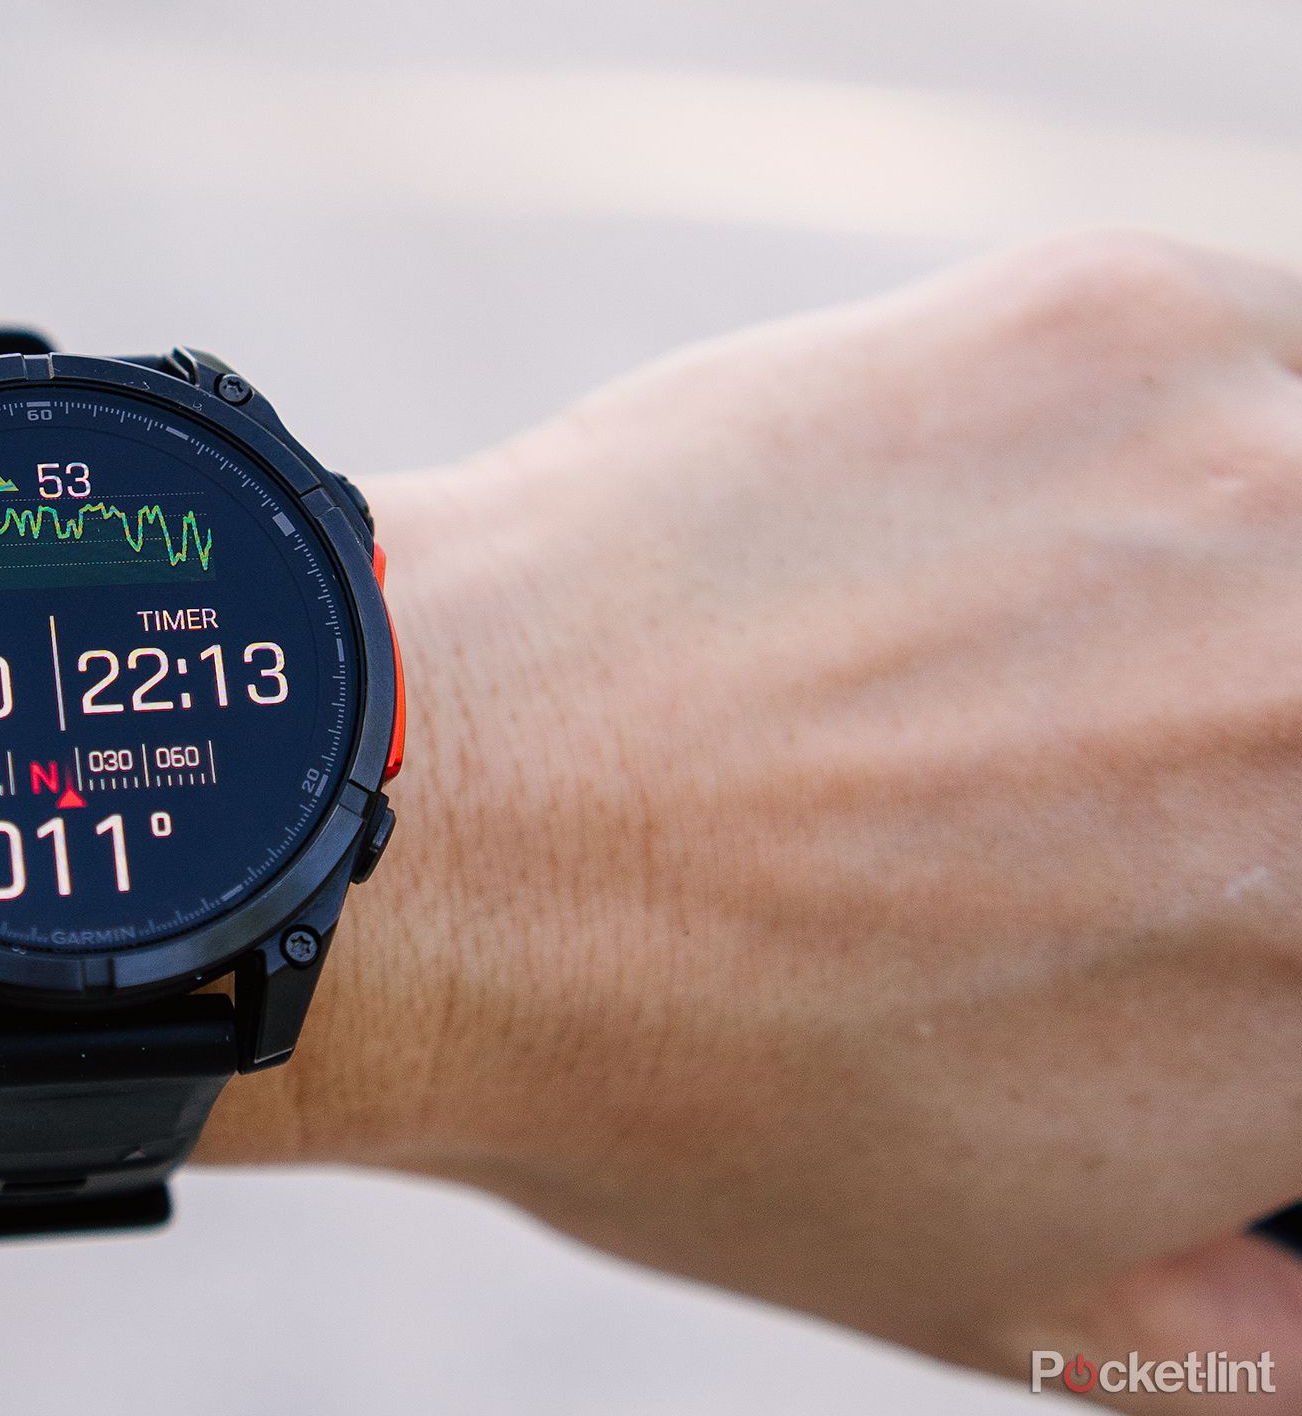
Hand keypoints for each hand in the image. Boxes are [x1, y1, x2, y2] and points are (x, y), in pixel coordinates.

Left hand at [354, 233, 1301, 1408]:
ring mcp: (1259, 483)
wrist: (419, 822)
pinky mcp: (1115, 321)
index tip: (1216, 882)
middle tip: (1122, 777)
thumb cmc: (675, 1075)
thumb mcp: (1001, 1291)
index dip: (1275, 910)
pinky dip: (1166, 454)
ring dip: (1246, 588)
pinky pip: (1245, 363)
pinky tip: (1003, 535)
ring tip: (1070, 663)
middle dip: (1265, 752)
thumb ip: (1233, 1331)